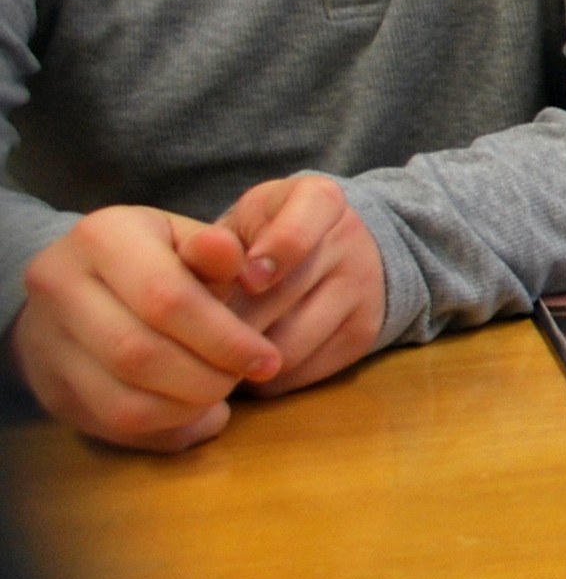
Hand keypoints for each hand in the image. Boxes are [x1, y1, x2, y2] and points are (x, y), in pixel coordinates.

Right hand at [10, 205, 279, 451]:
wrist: (76, 281)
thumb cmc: (154, 257)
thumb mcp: (186, 239)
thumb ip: (217, 251)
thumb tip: (235, 258)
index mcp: (102, 237)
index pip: (166, 298)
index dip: (225, 338)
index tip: (268, 359)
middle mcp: (58, 286)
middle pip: (139, 355)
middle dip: (207, 378)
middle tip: (242, 378)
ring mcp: (44, 342)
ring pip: (123, 403)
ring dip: (187, 409)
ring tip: (220, 393)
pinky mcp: (50, 388)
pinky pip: (112, 425)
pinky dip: (166, 427)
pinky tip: (195, 412)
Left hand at [210, 175, 385, 396]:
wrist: (341, 249)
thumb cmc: (266, 234)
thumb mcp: (241, 223)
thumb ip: (211, 246)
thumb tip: (202, 263)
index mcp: (318, 201)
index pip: (297, 233)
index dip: (267, 260)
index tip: (245, 280)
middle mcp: (350, 243)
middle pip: (280, 301)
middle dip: (225, 322)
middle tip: (191, 331)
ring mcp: (363, 291)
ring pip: (287, 346)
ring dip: (242, 357)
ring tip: (215, 349)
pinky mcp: (363, 335)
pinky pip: (302, 373)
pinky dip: (265, 377)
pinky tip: (249, 359)